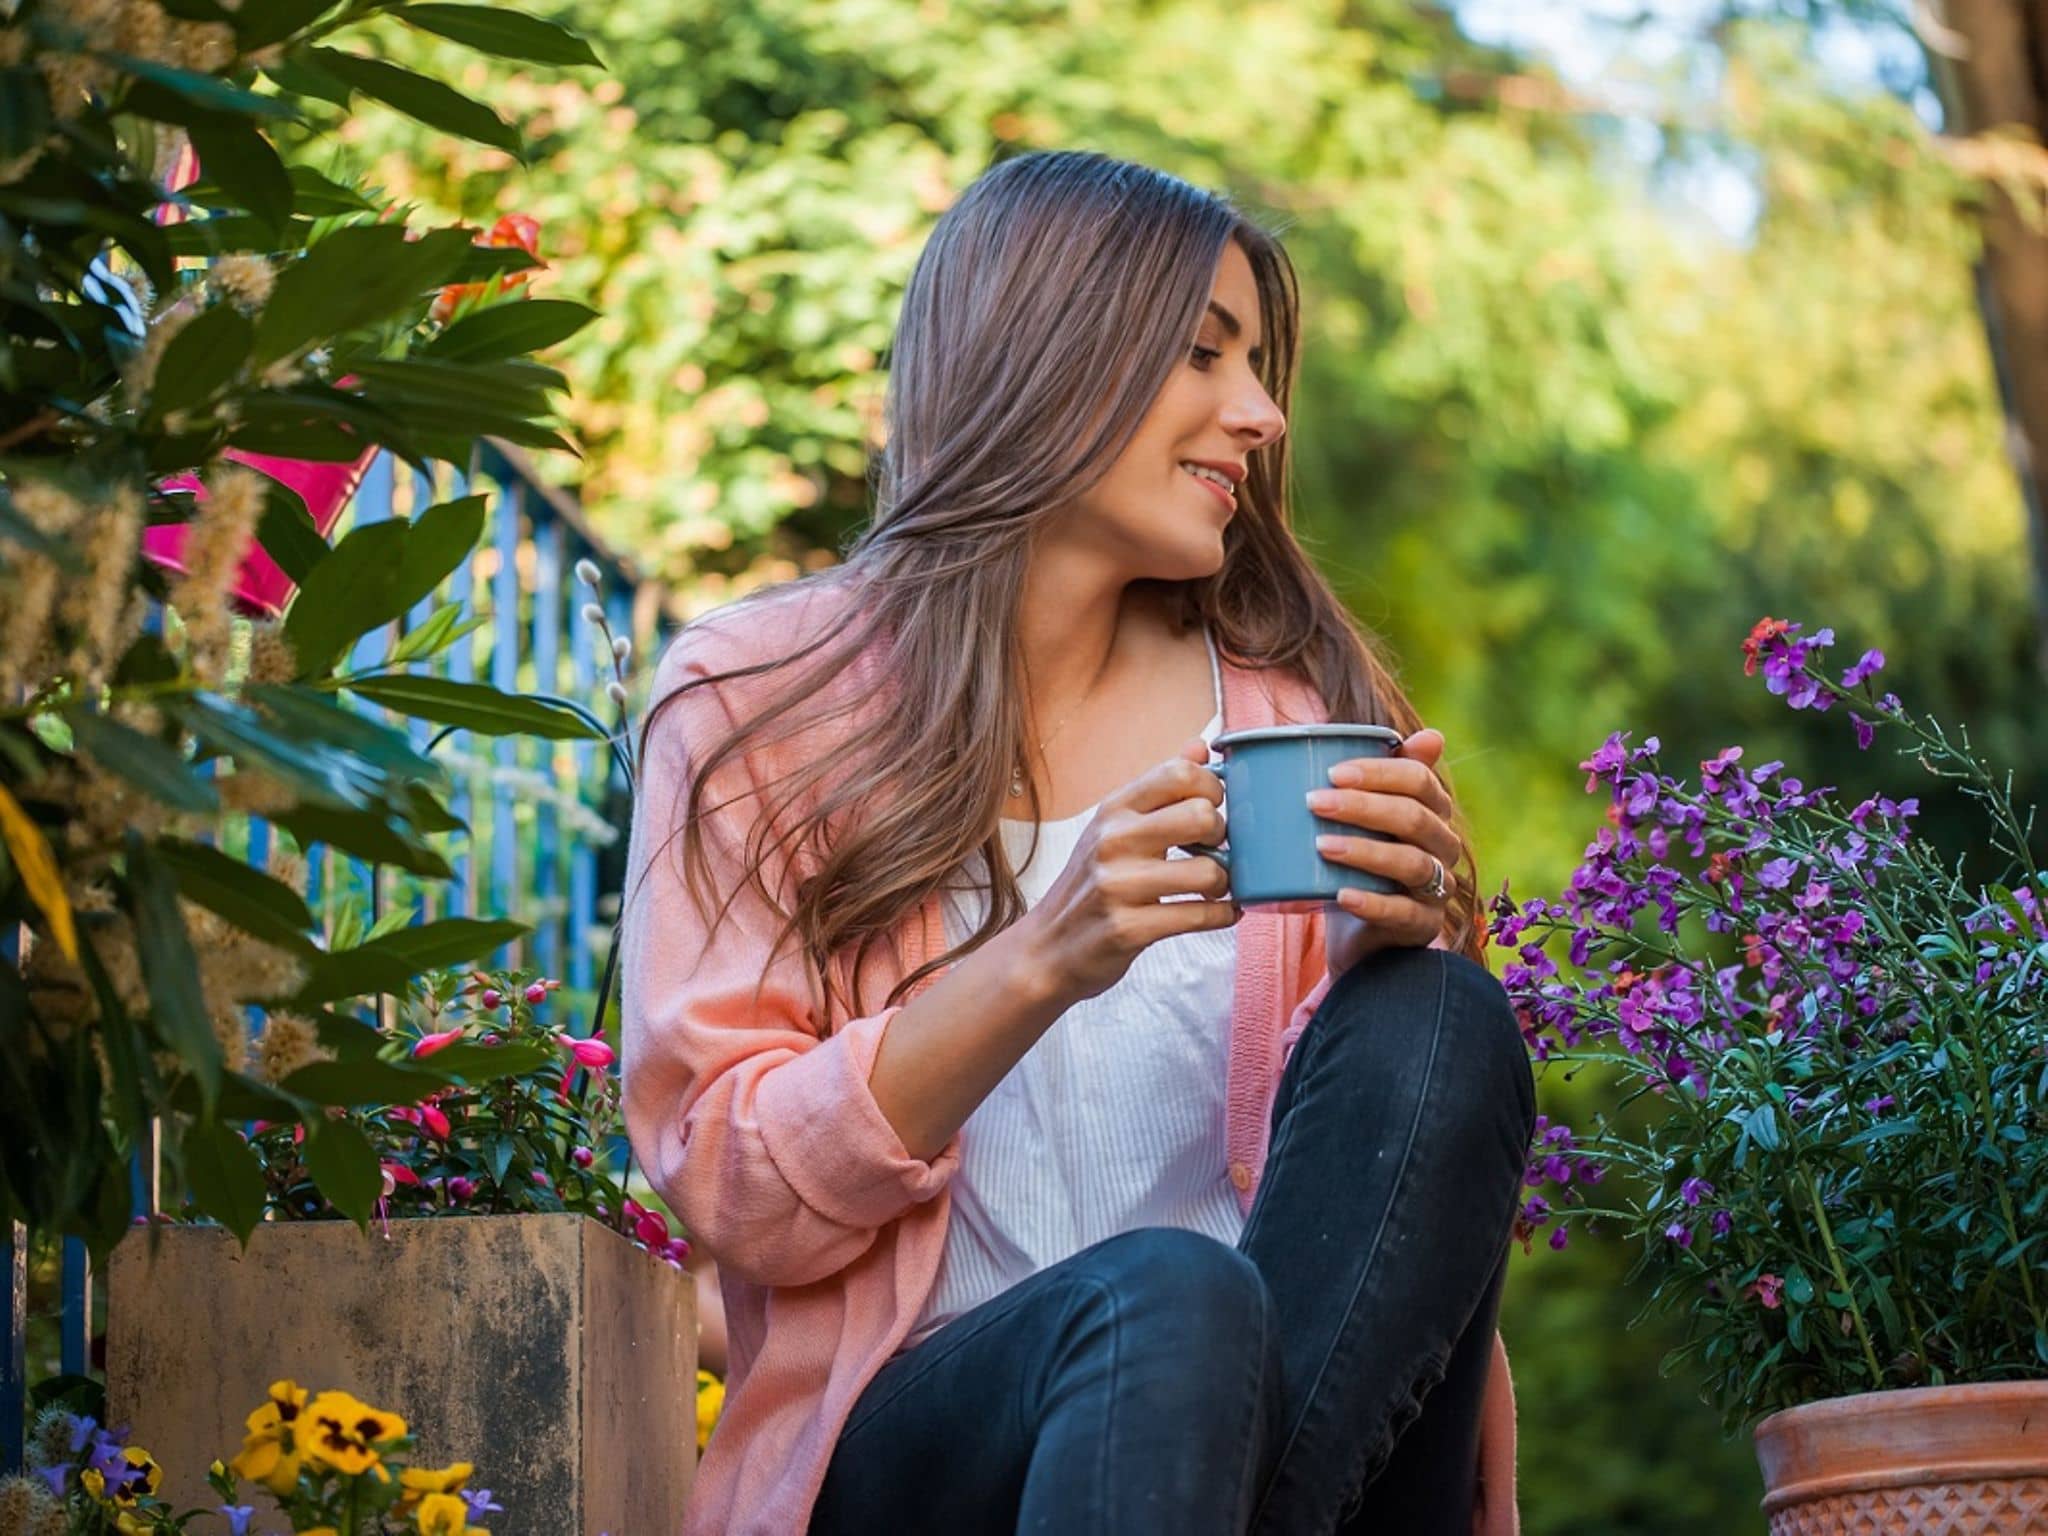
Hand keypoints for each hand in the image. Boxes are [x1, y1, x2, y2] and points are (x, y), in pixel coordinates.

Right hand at [1015, 737, 1238, 1005]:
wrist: (1046, 950)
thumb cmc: (1091, 885)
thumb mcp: (1113, 828)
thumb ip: (1159, 788)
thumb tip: (1200, 746)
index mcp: (1113, 810)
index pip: (1180, 772)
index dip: (1212, 789)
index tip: (1212, 810)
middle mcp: (1112, 841)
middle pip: (1202, 816)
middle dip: (1224, 837)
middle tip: (1215, 851)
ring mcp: (1118, 886)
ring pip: (1209, 872)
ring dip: (1225, 884)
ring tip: (1214, 888)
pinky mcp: (1129, 929)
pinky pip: (1201, 916)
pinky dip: (1223, 915)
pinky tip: (1220, 913)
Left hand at [1313, 728, 1460, 975]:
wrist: (1353, 934)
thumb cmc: (1353, 862)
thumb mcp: (1353, 817)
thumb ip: (1364, 776)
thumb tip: (1420, 732)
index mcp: (1430, 810)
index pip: (1419, 780)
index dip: (1380, 772)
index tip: (1332, 771)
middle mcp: (1441, 846)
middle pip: (1414, 818)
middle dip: (1363, 806)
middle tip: (1314, 802)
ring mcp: (1435, 888)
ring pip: (1412, 863)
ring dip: (1366, 850)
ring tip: (1322, 844)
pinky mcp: (1421, 926)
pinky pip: (1404, 913)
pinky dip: (1372, 902)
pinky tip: (1342, 894)